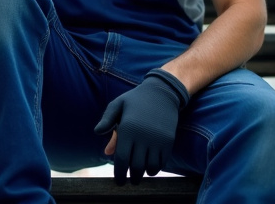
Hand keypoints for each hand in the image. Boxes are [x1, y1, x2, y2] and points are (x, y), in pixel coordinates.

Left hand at [94, 69, 188, 184]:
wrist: (162, 92)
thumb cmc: (135, 100)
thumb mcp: (117, 105)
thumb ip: (107, 124)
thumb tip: (105, 152)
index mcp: (128, 129)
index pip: (122, 160)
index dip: (119, 174)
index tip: (119, 181)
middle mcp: (143, 136)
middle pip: (136, 167)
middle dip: (132, 178)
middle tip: (129, 181)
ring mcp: (157, 140)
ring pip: (150, 168)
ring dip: (144, 174)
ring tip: (139, 174)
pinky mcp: (168, 141)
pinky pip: (162, 162)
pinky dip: (155, 168)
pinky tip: (150, 167)